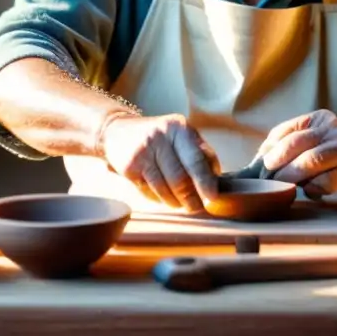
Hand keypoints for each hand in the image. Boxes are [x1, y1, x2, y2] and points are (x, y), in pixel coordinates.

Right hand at [99, 113, 220, 212]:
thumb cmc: (161, 137)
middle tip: (197, 207)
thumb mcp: (183, 136)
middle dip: (191, 198)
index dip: (205, 181)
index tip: (213, 198)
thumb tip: (217, 182)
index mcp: (179, 128)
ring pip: (164, 189)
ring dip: (175, 202)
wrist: (119, 131)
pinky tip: (162, 195)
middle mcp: (160, 137)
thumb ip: (202, 154)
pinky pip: (149, 192)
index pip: (196, 159)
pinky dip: (159, 199)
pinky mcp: (129, 167)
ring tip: (180, 203)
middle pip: (179, 178)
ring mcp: (143, 152)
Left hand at [257, 110, 336, 197]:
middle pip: (297, 143)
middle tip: (266, 178)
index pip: (286, 131)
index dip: (269, 149)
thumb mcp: (316, 140)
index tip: (258, 167)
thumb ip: (291, 147)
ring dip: (292, 175)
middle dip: (277, 162)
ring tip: (282, 185)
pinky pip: (331, 179)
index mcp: (317, 119)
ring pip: (312, 160)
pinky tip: (310, 191)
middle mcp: (332, 128)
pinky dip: (316, 187)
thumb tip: (256, 162)